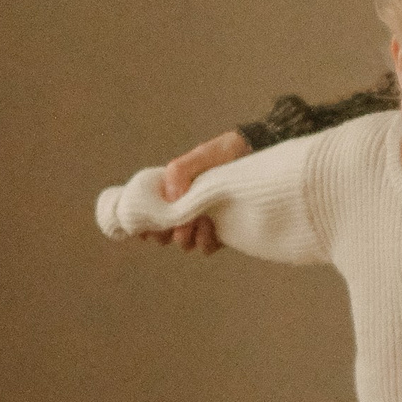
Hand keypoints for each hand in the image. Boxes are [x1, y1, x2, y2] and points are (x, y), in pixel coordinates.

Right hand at [149, 129, 248, 252]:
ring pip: (184, 243)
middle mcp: (185, 209)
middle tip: (175, 224)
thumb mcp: (199, 156)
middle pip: (162, 234)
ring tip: (200, 220)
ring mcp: (202, 222)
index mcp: (172, 192)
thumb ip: (178, 172)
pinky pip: (205, 248)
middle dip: (164, 233)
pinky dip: (204, 241)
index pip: (149, 213)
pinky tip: (211, 226)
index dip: (144, 222)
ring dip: (186, 237)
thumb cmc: (226, 153)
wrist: (257, 157)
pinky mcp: (220, 233)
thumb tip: (170, 201)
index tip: (149, 222)